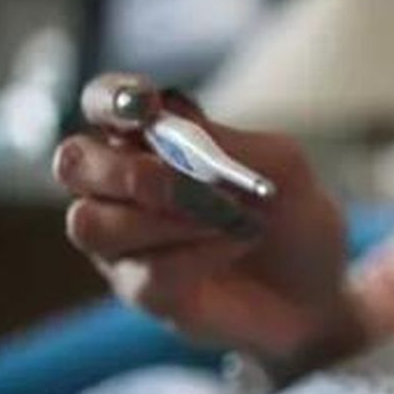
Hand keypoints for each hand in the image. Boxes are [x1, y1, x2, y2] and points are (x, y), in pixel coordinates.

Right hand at [53, 94, 361, 369]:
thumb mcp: (283, 167)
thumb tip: (170, 125)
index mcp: (152, 142)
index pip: (103, 103)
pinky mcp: (144, 295)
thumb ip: (227, 142)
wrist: (320, 292)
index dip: (112, 98)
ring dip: (167, 219)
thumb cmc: (293, 220)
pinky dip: (199, 254)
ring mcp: (125, 246)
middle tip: (184, 185)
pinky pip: (145, 272)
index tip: (146, 107)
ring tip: (230, 221)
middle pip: (74, 164)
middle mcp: (123, 190)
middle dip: (127, 171)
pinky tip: (236, 245)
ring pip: (92, 224)